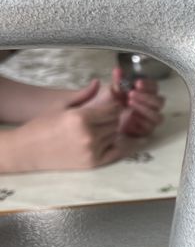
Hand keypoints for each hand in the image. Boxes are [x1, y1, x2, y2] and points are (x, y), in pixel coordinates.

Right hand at [6, 80, 127, 171]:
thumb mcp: (60, 105)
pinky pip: (115, 153)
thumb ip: (83, 95)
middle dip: (112, 119)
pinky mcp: (92, 164)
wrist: (27, 150)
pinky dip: (115, 146)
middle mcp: (89, 134)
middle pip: (115, 123)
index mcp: (81, 117)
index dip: (113, 107)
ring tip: (101, 129)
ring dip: (111, 132)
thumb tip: (98, 83)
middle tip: (105, 118)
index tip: (110, 107)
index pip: (111, 110)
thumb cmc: (42, 125)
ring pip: (115, 136)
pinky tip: (108, 141)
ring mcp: (91, 151)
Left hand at [84, 69, 164, 136]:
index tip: (137, 83)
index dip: (149, 85)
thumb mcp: (111, 93)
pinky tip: (131, 116)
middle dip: (146, 97)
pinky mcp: (146, 131)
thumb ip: (117, 82)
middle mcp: (151, 107)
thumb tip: (118, 70)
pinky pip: (150, 127)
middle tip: (131, 94)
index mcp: (146, 94)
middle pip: (160, 101)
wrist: (103, 125)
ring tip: (129, 103)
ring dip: (145, 108)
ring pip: (158, 115)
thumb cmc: (109, 107)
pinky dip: (142, 121)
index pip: (155, 87)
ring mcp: (150, 120)